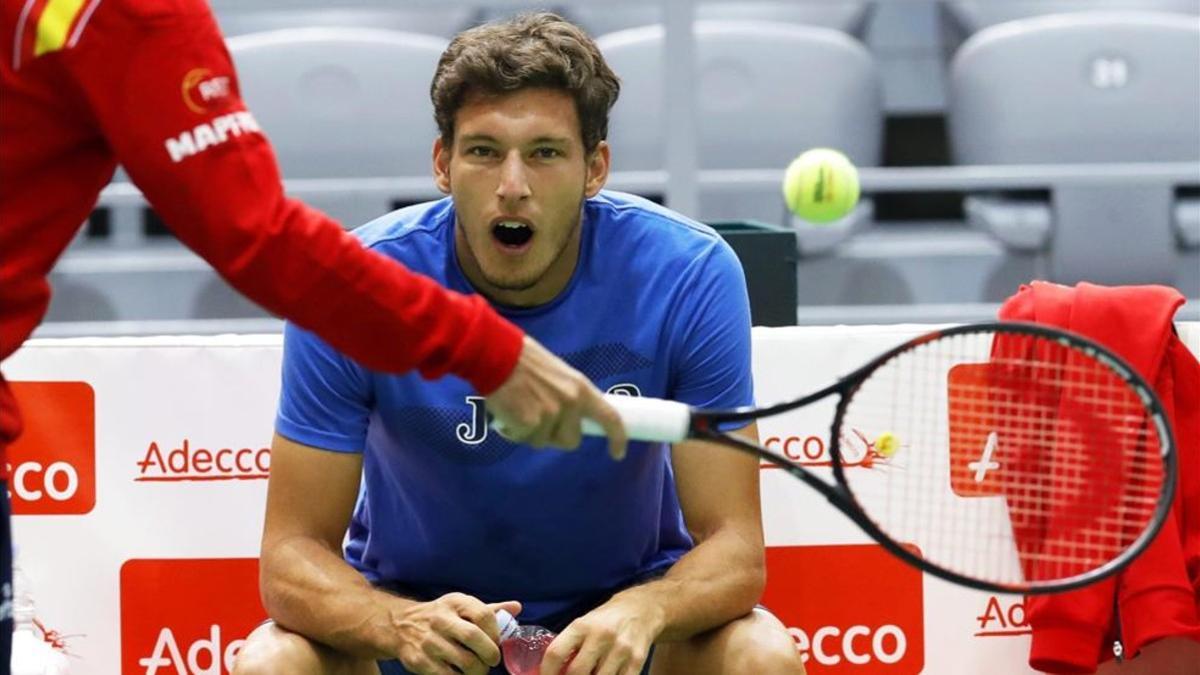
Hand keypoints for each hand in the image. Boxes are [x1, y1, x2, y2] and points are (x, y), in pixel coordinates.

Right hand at [392, 593, 519, 674]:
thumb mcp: (461, 605)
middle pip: (474, 637)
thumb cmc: (440, 616)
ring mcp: (429, 642)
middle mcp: (441, 620)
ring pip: (465, 662)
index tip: (497, 642)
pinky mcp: (420, 662)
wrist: (399, 625)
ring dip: (478, 671)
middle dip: (490, 654)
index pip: (483, 615)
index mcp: (455, 602)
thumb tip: (517, 607)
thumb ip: (489, 609)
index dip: (496, 632)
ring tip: (478, 670)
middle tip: (492, 661)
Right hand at [487, 336, 627, 458]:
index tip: (618, 453)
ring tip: (518, 410)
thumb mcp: (557, 373)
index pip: (609, 417)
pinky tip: (507, 412)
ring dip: (531, 433)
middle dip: (555, 436)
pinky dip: (513, 431)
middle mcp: (571, 403)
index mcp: (581, 388)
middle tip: (537, 419)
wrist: (496, 353)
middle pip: (571, 440)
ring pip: (543, 441)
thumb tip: (571, 417)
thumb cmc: (524, 360)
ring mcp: (551, 414)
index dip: (617, 438)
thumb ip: (567, 395)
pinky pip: (524, 439)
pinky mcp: (530, 423)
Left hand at [541, 594, 663, 674]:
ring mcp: (620, 649)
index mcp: (582, 625)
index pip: (556, 653)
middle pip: (577, 673)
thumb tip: (553, 671)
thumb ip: (571, 645)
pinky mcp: (636, 660)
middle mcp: (601, 636)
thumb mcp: (585, 623)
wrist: (643, 609)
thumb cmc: (607, 619)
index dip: (547, 672)